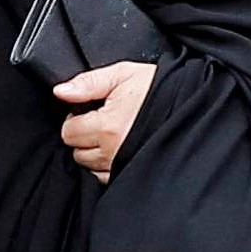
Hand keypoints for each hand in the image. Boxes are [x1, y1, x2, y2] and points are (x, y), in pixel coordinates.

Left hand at [54, 60, 156, 180]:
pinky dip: (106, 165)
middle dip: (83, 136)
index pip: (68, 132)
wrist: (189, 104)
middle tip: (102, 121)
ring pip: (89, 166)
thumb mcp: (123, 74)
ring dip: (94, 151)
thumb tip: (60, 91)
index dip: (75, 118)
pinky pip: (104, 177)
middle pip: (76, 151)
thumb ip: (88, 82)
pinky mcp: (131, 173)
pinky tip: (118, 149)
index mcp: (107, 125)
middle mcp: (113, 150)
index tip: (89, 111)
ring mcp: (122, 165)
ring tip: (112, 134)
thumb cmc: (159, 88)